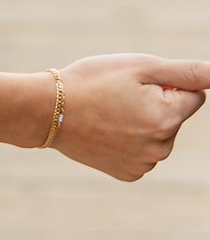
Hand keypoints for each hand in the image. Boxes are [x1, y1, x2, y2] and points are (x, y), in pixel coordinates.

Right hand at [52, 56, 209, 181]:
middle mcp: (161, 147)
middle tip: (119, 97)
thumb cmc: (92, 81)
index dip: (167, 84)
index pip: (194, 96)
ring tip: (109, 113)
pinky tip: (107, 132)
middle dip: (157, 104)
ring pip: (159, 135)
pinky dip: (130, 141)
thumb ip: (188, 72)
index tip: (136, 85)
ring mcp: (144, 164)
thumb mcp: (141, 66)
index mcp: (169, 118)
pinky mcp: (128, 173)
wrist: (46, 111)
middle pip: (176, 117)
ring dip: (143, 123)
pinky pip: (143, 152)